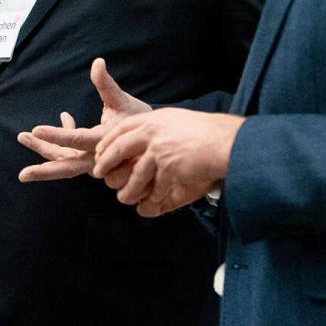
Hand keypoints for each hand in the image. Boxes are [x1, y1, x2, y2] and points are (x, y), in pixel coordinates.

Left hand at [17, 58, 151, 181]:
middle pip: (67, 165)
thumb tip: (98, 61)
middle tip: (21, 175)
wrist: (154, 141)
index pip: (77, 139)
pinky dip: (61, 140)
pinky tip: (64, 116)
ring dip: (44, 150)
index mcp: (104, 143)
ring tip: (23, 136)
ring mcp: (92, 160)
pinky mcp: (89, 158)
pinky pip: (71, 153)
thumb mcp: (124, 100)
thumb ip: (107, 84)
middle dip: (44, 170)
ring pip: (65, 159)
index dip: (56, 135)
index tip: (35, 130)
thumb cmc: (139, 119)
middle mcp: (97, 157)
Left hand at [93, 108, 244, 216]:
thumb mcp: (175, 119)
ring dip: (128, 189)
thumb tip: (141, 135)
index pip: (121, 129)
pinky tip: (149, 206)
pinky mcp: (169, 169)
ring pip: (135, 175)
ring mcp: (160, 151)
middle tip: (98, 173)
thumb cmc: (206, 131)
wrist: (226, 142)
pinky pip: (156, 188)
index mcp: (153, 120)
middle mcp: (152, 133)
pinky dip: (152, 199)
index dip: (108, 142)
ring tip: (123, 198)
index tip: (100, 152)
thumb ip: (156, 126)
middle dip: (106, 162)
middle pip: (119, 148)